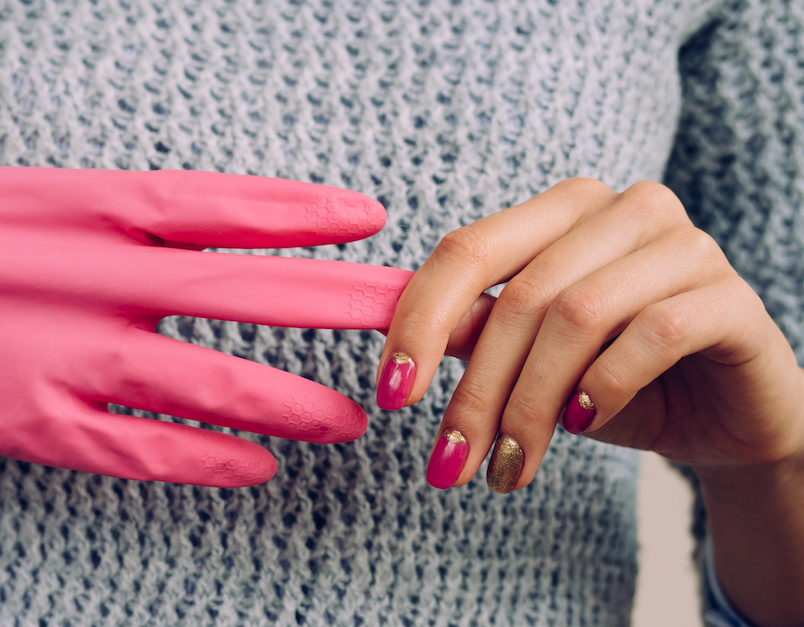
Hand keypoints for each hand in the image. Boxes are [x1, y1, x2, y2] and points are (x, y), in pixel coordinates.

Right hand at [0, 167, 413, 508]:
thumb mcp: (13, 192)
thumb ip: (104, 214)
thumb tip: (194, 229)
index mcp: (77, 204)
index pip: (214, 205)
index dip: (298, 213)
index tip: (371, 217)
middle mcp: (79, 275)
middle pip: (235, 289)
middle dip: (333, 304)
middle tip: (413, 315)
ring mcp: (54, 353)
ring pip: (198, 379)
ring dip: (285, 397)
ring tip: (357, 414)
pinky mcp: (22, 421)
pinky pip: (131, 449)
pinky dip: (200, 459)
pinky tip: (256, 467)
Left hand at [376, 178, 803, 492]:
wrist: (724, 419)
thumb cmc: (617, 382)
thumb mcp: (533, 361)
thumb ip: (478, 335)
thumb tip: (407, 340)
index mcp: (563, 211)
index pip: (468, 250)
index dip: (419, 321)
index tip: (391, 394)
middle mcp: (624, 210)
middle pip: (521, 295)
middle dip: (476, 391)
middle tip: (451, 462)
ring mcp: (685, 245)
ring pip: (579, 315)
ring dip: (532, 404)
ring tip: (510, 465)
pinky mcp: (732, 297)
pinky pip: (653, 334)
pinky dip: (605, 385)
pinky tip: (584, 423)